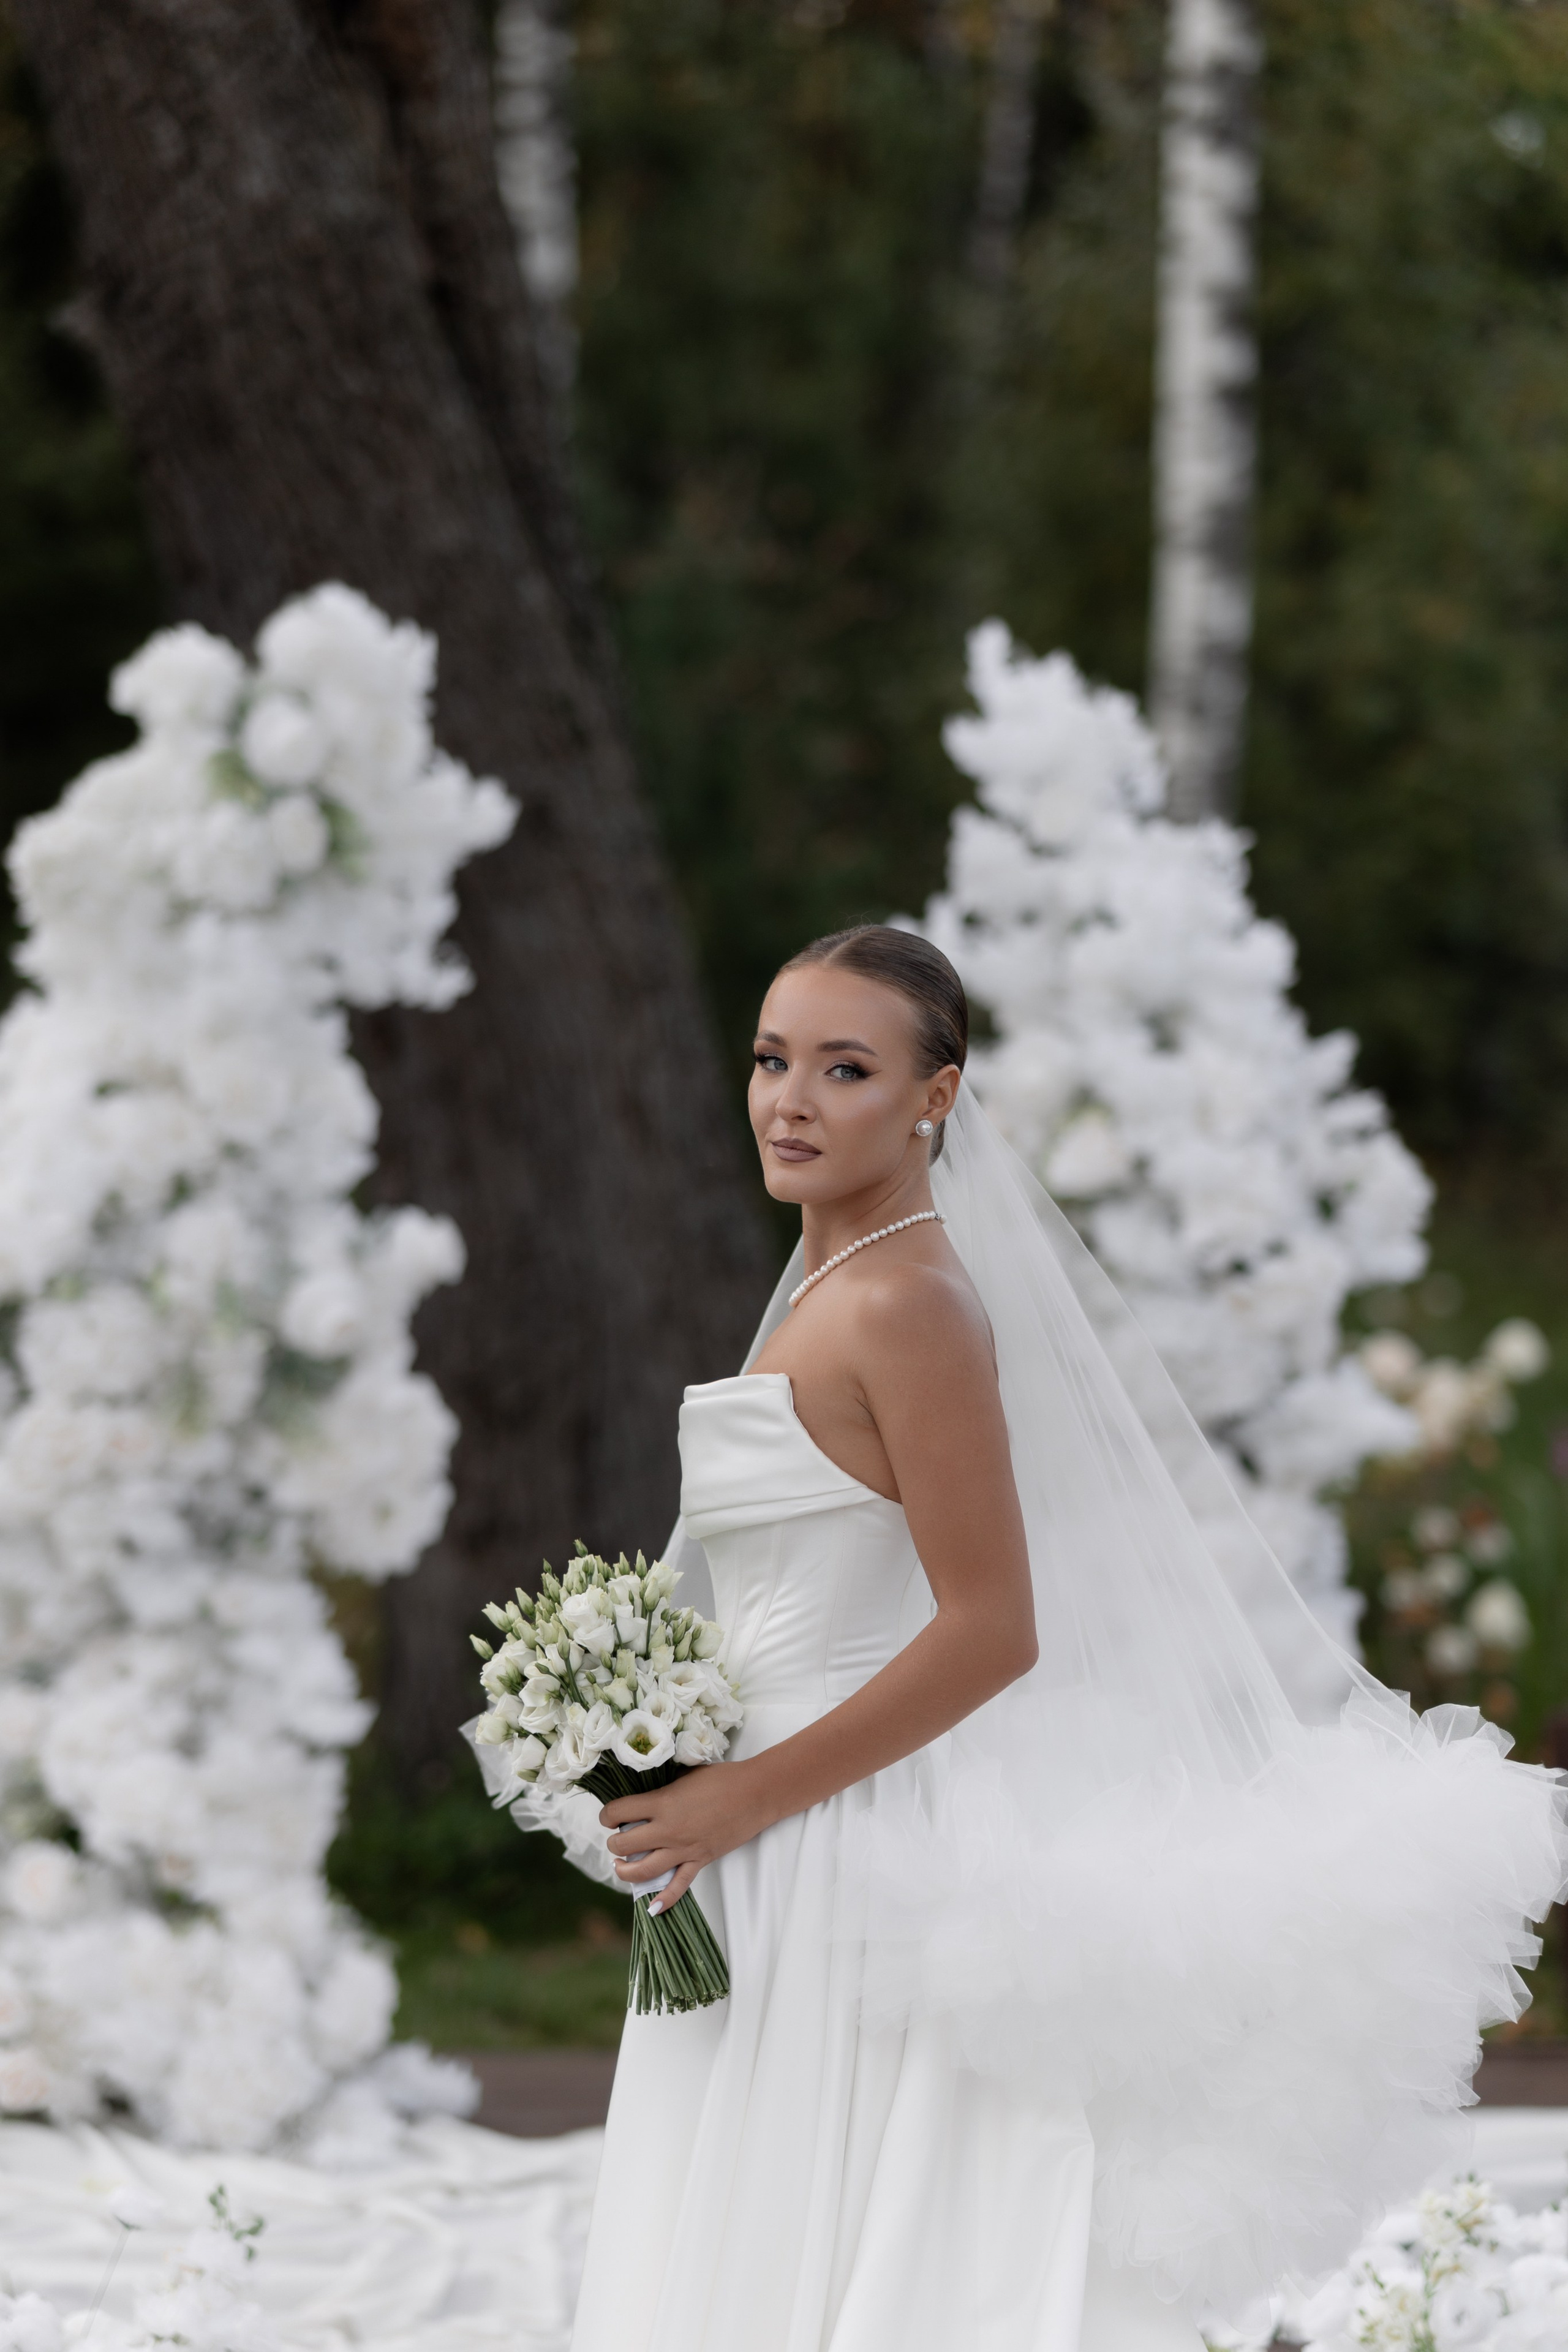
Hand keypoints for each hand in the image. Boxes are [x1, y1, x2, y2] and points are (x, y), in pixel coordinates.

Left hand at [601, 1762, 770, 1912]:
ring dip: (625, 1871)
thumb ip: (662, 1787)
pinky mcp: (699, 1861)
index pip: (619, 1812)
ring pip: (644, 1870)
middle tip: (616, 1839)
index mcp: (661, 1803)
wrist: (754, 1793)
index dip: (607, 1815)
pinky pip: (678, 1887)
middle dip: (614, 1844)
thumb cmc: (722, 1778)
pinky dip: (664, 1900)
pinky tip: (652, 1909)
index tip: (608, 1816)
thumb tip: (643, 1794)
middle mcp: (668, 1830)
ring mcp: (683, 1849)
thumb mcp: (684, 1774)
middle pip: (624, 1845)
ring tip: (621, 1865)